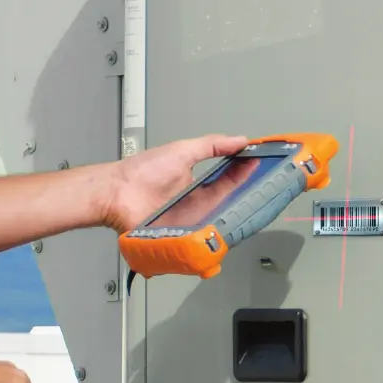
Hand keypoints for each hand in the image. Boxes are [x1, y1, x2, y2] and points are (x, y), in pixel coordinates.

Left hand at [102, 134, 250, 231]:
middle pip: (226, 207)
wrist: (116, 193)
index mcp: (198, 186)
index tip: (262, 166)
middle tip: (266, 193)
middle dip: (245, 202)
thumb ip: (211, 146)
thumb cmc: (144, 171)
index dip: (244, 175)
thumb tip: (241, 140)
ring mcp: (188, 225)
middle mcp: (196, 207)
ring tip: (252, 214)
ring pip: (217, 227)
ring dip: (231, 222)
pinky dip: (211, 240)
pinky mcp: (179, 239)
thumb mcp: (181, 152)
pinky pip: (199, 242)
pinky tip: (225, 235)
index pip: (228, 182)